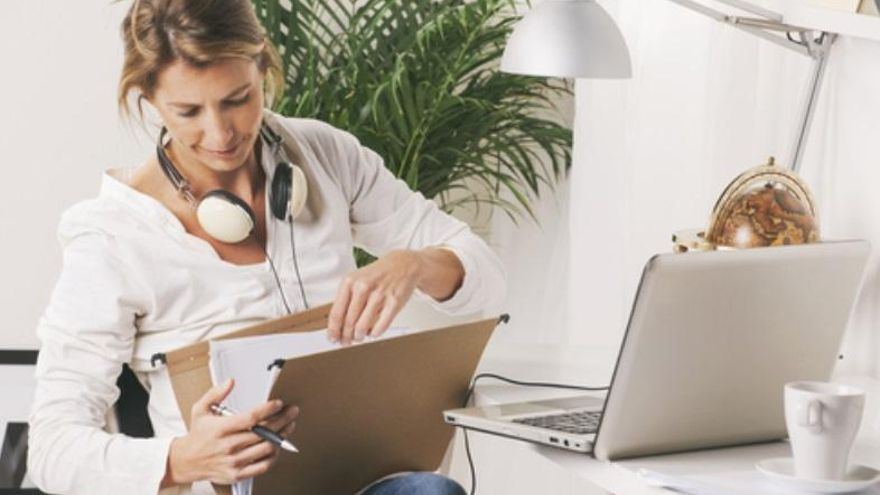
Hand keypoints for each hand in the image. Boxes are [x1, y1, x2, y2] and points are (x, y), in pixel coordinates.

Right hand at [162, 379, 298, 486]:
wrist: (186, 461)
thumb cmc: (197, 435)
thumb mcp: (200, 409)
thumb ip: (215, 393)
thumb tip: (230, 382)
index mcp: (221, 428)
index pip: (251, 418)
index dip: (268, 409)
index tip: (278, 403)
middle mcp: (228, 445)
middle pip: (263, 432)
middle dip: (282, 420)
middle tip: (291, 412)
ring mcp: (234, 461)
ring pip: (266, 448)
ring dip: (281, 436)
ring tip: (289, 426)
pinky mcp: (237, 474)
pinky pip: (263, 466)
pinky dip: (274, 456)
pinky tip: (277, 446)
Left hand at [327, 250, 422, 344]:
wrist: (403, 264)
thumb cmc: (379, 274)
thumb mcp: (357, 279)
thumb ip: (347, 299)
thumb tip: (338, 323)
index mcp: (350, 282)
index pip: (336, 312)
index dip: (333, 330)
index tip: (332, 338)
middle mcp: (363, 287)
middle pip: (348, 322)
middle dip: (346, 336)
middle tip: (346, 341)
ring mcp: (379, 295)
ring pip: (362, 327)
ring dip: (359, 336)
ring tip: (359, 336)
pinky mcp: (394, 303)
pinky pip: (380, 327)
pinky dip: (374, 334)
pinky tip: (372, 332)